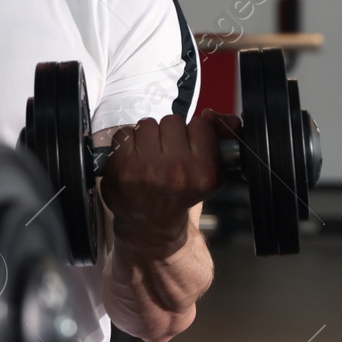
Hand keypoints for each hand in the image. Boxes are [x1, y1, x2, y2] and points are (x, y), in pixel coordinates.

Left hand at [99, 110, 235, 253]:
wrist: (151, 224)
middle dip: (168, 133)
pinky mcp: (122, 169)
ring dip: (147, 135)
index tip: (188, 147)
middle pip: (172, 121)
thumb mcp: (210, 171)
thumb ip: (219, 138)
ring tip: (149, 156)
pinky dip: (127, 142)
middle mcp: (177, 171)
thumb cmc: (182, 193)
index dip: (192, 133)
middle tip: (167, 153)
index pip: (200, 125)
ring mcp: (147, 170)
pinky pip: (124, 133)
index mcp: (204, 172)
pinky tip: (133, 159)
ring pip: (147, 124)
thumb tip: (218, 116)